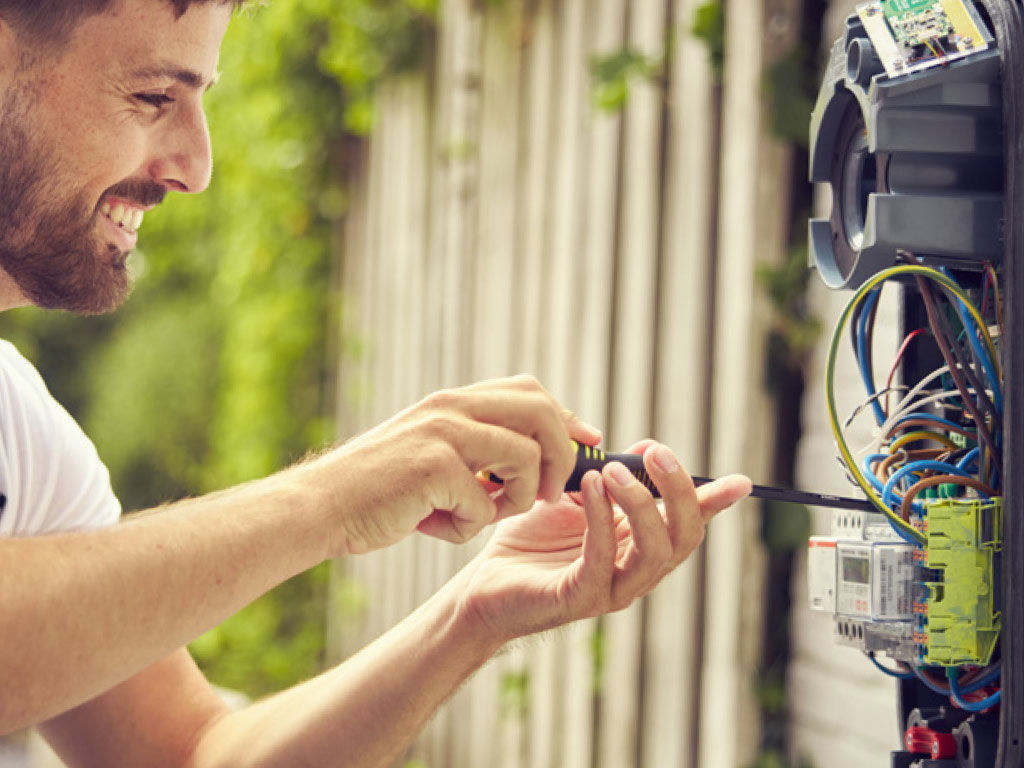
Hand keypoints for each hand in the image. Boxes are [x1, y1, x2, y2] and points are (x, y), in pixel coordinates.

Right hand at [315, 375, 602, 555]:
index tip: (589, 440)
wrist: (321, 507)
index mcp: (453, 402)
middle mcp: (451, 408)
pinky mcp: (433, 466)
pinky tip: (433, 527)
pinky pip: (484, 502)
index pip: (529, 391)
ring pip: (524, 457)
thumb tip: (529, 461)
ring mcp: (443, 433)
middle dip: (560, 456)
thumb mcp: (432, 455)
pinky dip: (468, 526)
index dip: (566, 416)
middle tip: (549, 494)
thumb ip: (475, 449)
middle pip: (541, 413)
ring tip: (479, 516)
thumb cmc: (379, 491)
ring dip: (514, 499)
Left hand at [453, 442, 751, 643]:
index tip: (740, 481)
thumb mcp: (575, 495)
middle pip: (682, 538)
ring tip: (613, 470)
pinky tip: (589, 487)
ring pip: (653, 554)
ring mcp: (611, 590)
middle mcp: (635, 571)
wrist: (483, 584)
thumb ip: (611, 476)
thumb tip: (648, 446)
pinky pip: (602, 560)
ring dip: (640, 505)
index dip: (714, 502)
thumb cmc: (530, 540)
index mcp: (639, 545)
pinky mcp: (579, 599)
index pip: (688, 523)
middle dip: (678, 492)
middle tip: (656, 453)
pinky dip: (600, 519)